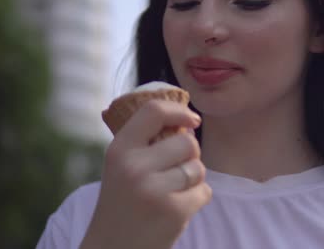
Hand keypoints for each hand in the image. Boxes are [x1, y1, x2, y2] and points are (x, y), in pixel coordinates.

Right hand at [80, 100, 211, 248]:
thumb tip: (186, 119)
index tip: (192, 119)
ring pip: (198, 168)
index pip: (154, 111)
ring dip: (193, 179)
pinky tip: (177, 208)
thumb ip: (146, 142)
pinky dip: (196, 199)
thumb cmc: (123, 203)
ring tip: (172, 192)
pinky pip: (204, 191)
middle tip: (174, 170)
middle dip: (190, 155)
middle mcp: (134, 167)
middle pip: (187, 142)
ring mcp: (154, 190)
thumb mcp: (121, 166)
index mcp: (119, 150)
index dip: (179, 110)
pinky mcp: (174, 211)